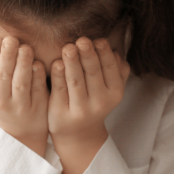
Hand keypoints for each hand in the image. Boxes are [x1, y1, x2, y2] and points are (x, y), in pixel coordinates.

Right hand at [0, 37, 48, 155]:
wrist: (21, 130)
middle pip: (3, 74)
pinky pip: (37, 89)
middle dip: (7, 54)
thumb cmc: (0, 101)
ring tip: (25, 47)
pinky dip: (37, 75)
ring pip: (21, 82)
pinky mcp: (36, 109)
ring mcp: (18, 107)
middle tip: (11, 39)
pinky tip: (38, 63)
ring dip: (23, 62)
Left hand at [49, 38, 129, 173]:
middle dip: (88, 55)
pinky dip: (57, 75)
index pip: (110, 68)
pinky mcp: (61, 113)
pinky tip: (56, 63)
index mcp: (115, 92)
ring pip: (75, 81)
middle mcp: (100, 102)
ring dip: (72, 63)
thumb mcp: (111, 88)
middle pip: (92, 73)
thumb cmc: (94, 101)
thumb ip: (117, 70)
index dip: (104, 53)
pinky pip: (59, 90)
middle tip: (82, 40)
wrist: (78, 133)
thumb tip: (116, 50)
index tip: (98, 39)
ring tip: (68, 47)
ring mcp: (80, 109)